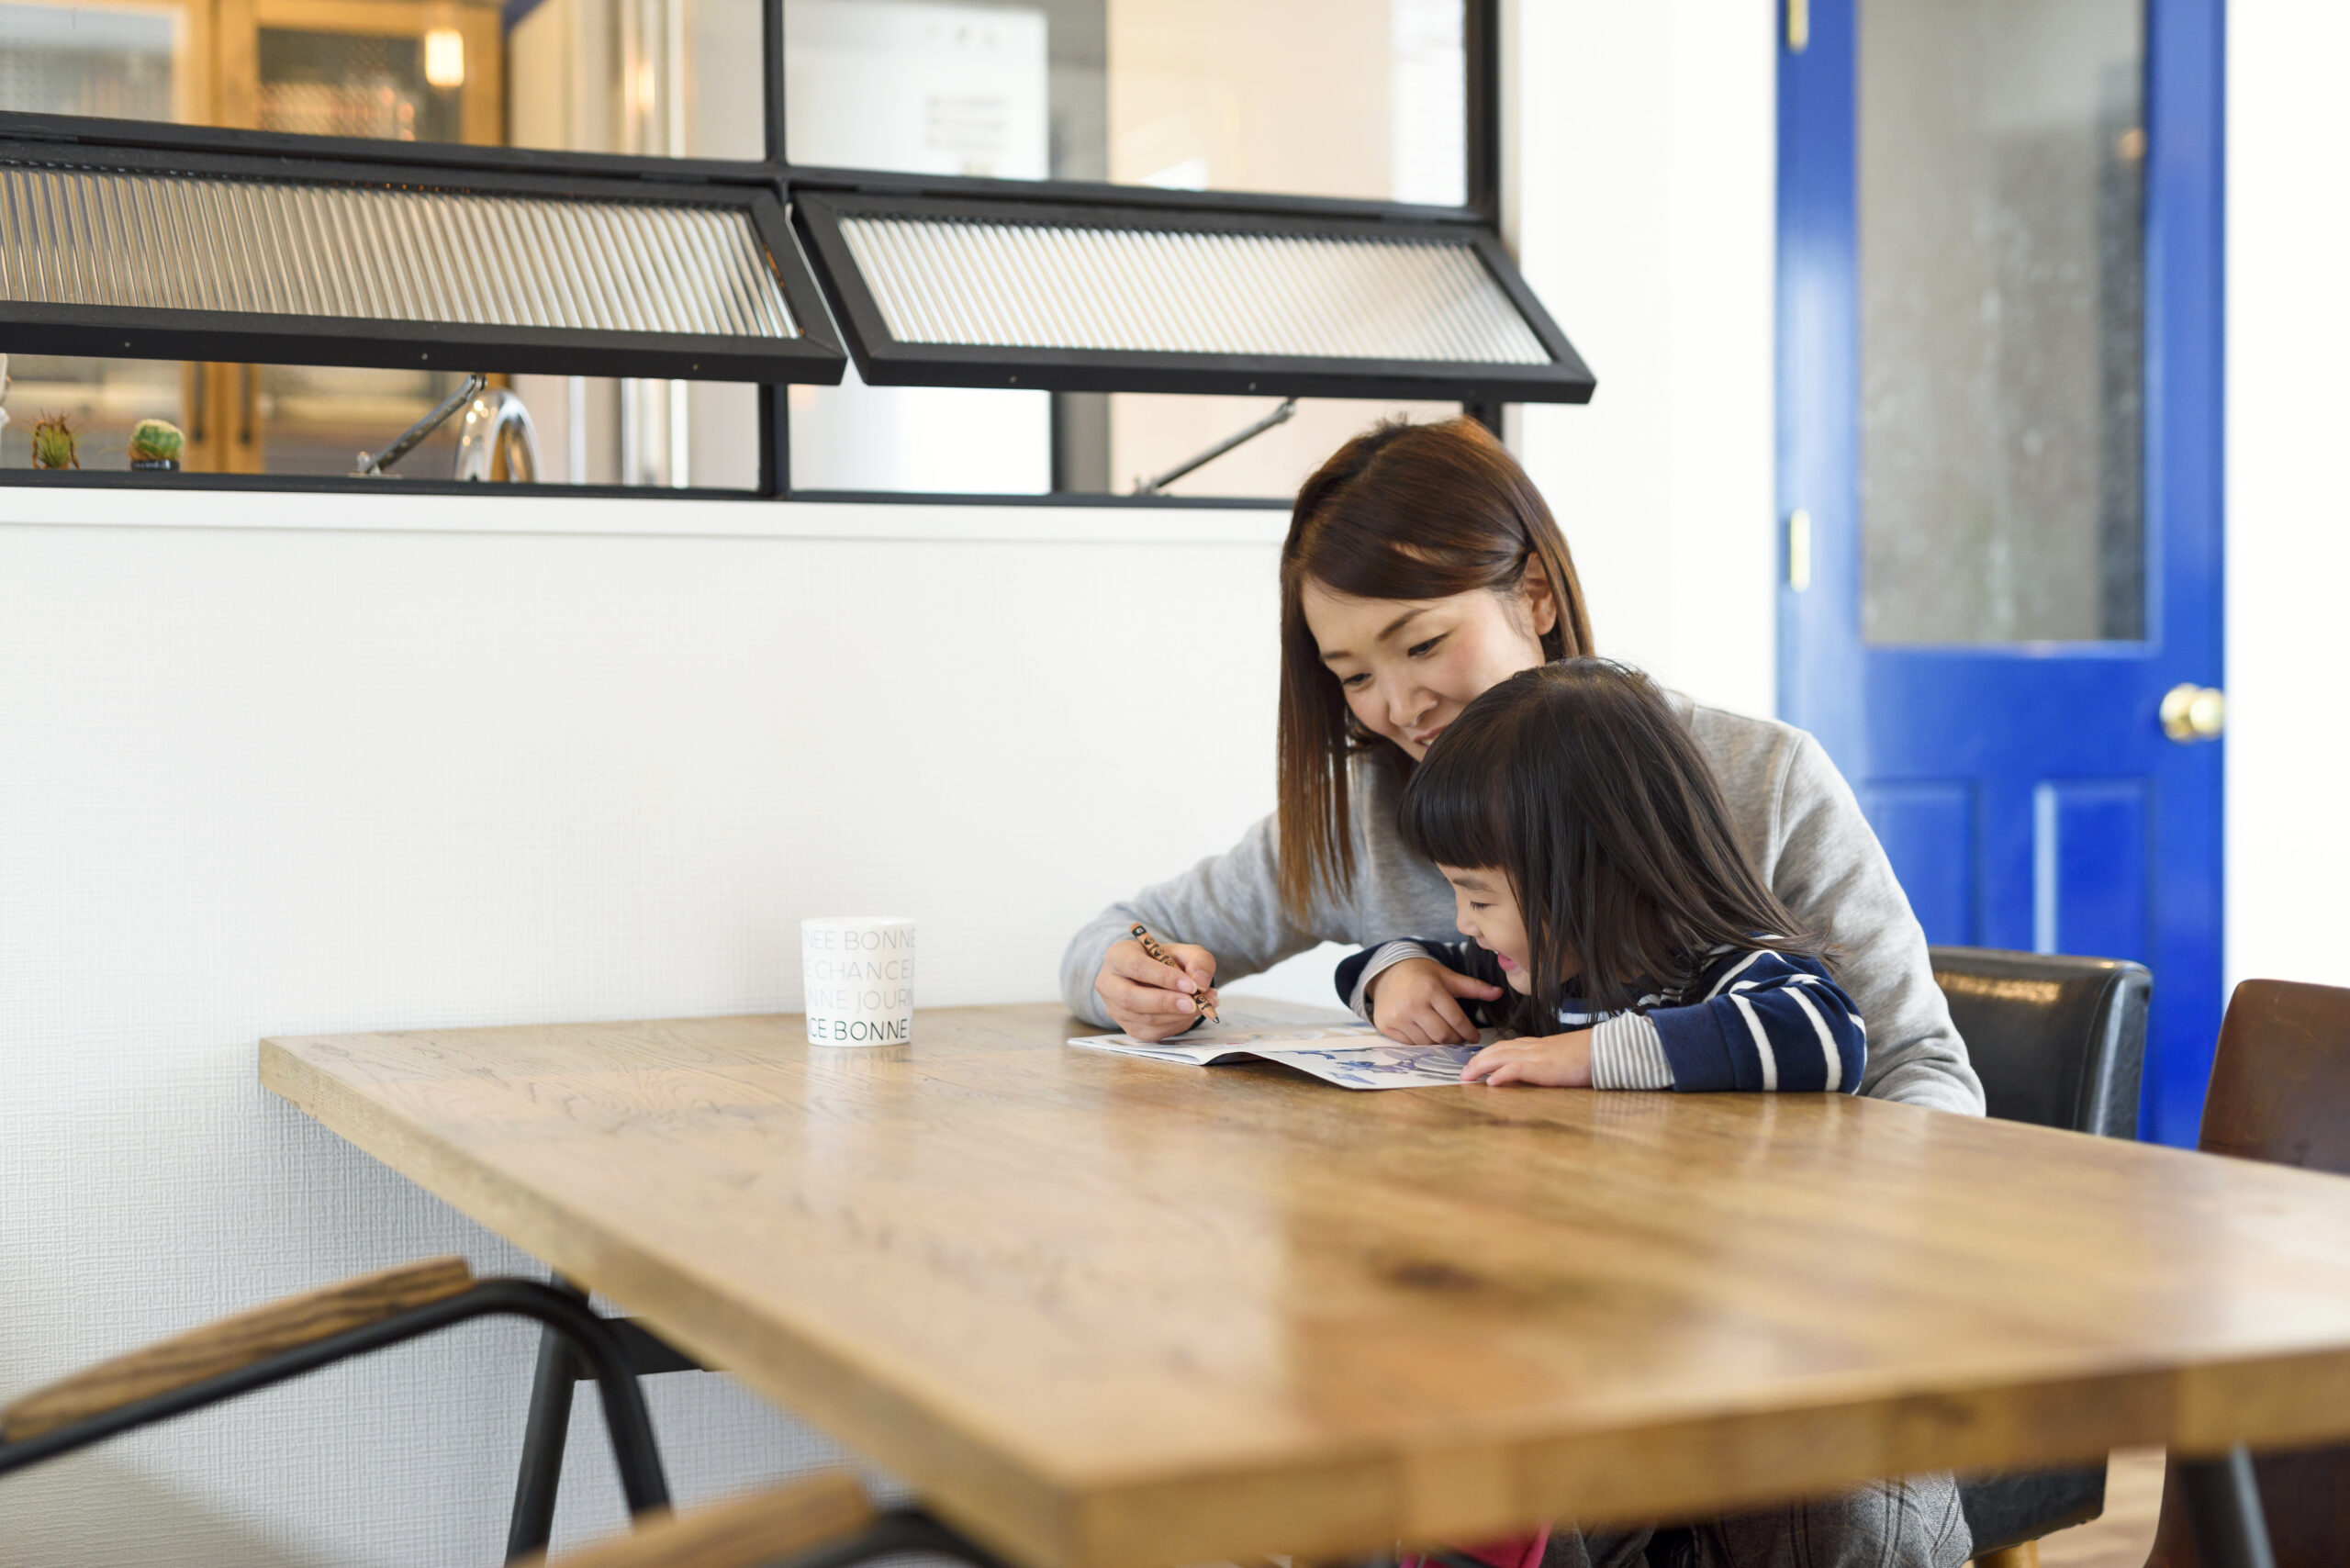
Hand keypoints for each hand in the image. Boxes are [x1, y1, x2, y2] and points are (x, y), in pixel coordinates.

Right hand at [1095, 937, 1220, 1041]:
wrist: (1155, 977)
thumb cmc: (1166, 961)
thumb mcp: (1185, 952)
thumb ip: (1198, 961)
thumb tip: (1201, 981)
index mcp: (1118, 956)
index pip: (1136, 967)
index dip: (1164, 977)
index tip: (1191, 985)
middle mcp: (1109, 983)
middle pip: (1130, 998)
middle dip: (1166, 1003)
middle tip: (1194, 1003)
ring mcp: (1115, 1009)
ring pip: (1144, 1019)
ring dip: (1177, 1015)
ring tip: (1203, 1005)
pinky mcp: (1128, 1027)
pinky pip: (1152, 1032)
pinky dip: (1176, 1024)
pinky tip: (1190, 1014)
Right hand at [1365, 957, 1501, 1045]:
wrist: (1387, 972)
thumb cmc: (1422, 974)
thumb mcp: (1448, 976)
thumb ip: (1474, 987)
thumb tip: (1499, 992)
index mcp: (1430, 989)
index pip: (1456, 1019)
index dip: (1469, 1031)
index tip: (1475, 1037)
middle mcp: (1412, 1004)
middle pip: (1442, 1035)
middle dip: (1455, 1040)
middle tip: (1460, 1039)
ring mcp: (1397, 1016)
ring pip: (1426, 1042)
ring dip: (1438, 1043)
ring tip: (1444, 1036)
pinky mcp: (1386, 1026)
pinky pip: (1410, 1044)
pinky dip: (1421, 1042)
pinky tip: (1426, 1034)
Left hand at [1461, 1030, 1593, 1086]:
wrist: (1606, 1050)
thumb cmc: (1590, 1055)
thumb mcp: (1563, 1058)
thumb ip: (1548, 1062)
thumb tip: (1538, 1073)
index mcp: (1539, 1045)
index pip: (1506, 1046)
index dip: (1488, 1054)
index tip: (1475, 1063)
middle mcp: (1534, 1048)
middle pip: (1498, 1050)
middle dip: (1477, 1060)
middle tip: (1463, 1073)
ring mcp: (1538, 1056)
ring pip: (1501, 1057)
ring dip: (1481, 1066)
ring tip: (1467, 1077)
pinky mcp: (1544, 1068)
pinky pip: (1517, 1069)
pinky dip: (1501, 1075)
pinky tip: (1490, 1083)